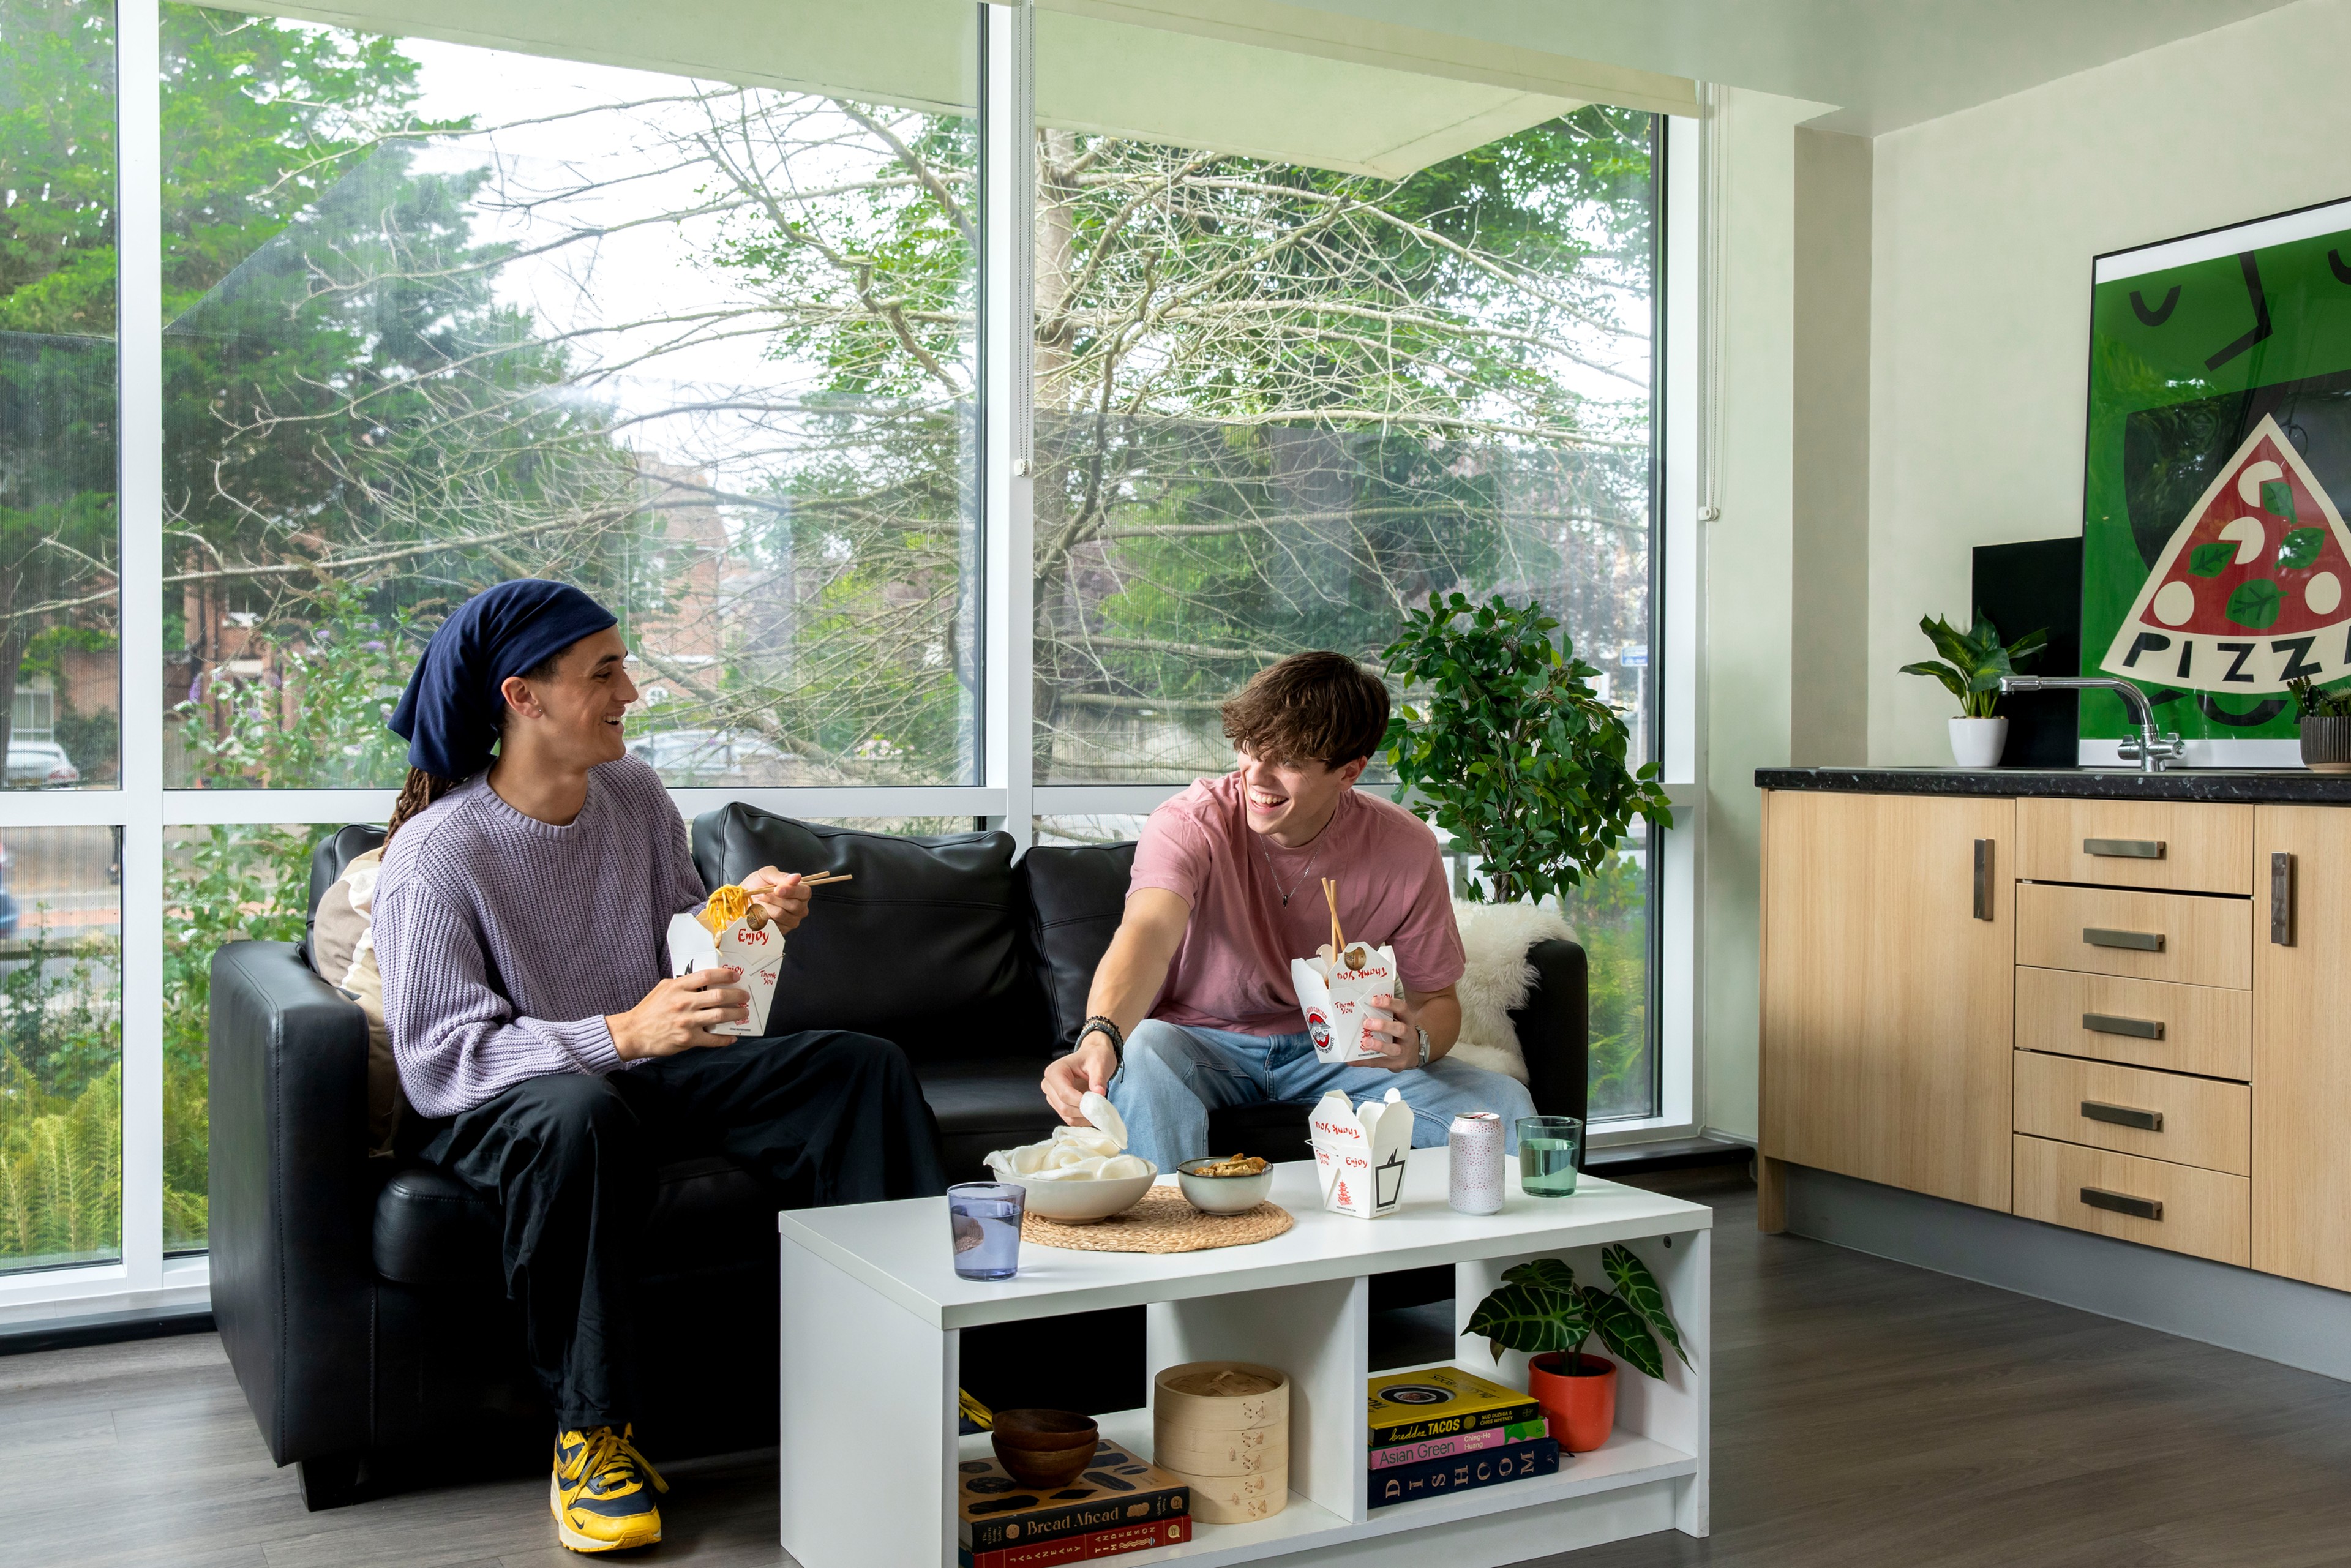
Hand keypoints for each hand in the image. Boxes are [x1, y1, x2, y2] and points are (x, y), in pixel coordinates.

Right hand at [606, 968, 749, 1058]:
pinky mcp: (688, 1039)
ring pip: (720, 1016)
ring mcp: (687, 1021)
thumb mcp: (663, 988)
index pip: (707, 976)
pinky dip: (725, 1039)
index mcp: (678, 987)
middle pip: (719, 996)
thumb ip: (682, 983)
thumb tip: (703, 980)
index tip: (735, 976)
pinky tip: (732, 1037)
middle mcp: (684, 1003)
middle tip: (745, 996)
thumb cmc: (649, 1010)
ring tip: (743, 1013)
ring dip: (736, 1014)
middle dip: (737, 996)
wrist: (633, 1033)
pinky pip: (713, 1039)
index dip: (725, 975)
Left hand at [740, 865, 811, 936]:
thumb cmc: (756, 884)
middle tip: (762, 894)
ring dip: (766, 906)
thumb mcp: (767, 874)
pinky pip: (772, 924)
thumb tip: (797, 877)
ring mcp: (792, 921)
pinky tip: (759, 911)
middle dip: (774, 899)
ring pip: (781, 914)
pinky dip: (761, 916)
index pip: (805, 892)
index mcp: (800, 891)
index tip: (776, 889)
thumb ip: (781, 876)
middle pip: (794, 906)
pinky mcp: (781, 930)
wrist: (742, 898)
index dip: (791, 891)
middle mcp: (800, 907)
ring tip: (759, 901)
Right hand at [1042, 1034, 1117, 1123]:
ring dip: (1085, 1117)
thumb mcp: (1099, 1064)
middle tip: (1103, 1107)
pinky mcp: (1059, 1105)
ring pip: (1067, 1116)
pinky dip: (1083, 1119)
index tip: (1098, 1104)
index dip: (1081, 1102)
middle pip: (1064, 1107)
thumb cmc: (1094, 1057)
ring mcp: (1053, 1097)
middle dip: (1085, 1110)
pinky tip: (1094, 1111)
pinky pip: (1070, 1119)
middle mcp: (1049, 1085)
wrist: (1093, 1057)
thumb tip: (1099, 1094)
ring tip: (1100, 1108)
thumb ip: (1098, 1078)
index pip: (1064, 1093)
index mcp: (1055, 1071)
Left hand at [1359, 992, 1420, 1072]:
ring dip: (1379, 1046)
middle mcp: (1408, 1035)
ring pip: (1395, 1049)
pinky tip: (1352, 1060)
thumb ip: (1384, 1015)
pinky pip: (1380, 1063)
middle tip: (1367, 1023)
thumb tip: (1358, 1008)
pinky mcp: (1397, 1064)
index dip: (1390, 1003)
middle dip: (1384, 1026)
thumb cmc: (1398, 1032)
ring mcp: (1404, 1051)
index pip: (1402, 1008)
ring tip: (1365, 1042)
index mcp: (1407, 1020)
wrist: (1413, 1053)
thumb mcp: (1398, 1021)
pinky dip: (1365, 1061)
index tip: (1374, 1000)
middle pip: (1401, 1029)